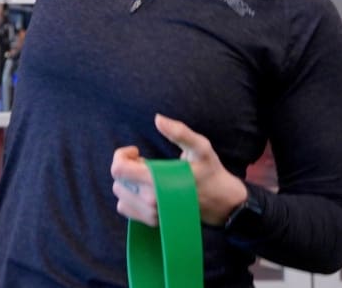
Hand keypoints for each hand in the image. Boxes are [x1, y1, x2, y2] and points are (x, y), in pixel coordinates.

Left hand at [110, 114, 248, 226]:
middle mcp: (151, 202)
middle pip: (118, 180)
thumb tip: (158, 119)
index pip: (118, 170)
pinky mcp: (152, 223)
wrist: (223, 204)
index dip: (121, 155)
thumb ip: (179, 132)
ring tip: (149, 178)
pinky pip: (124, 208)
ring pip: (120, 193)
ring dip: (129, 182)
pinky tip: (146, 190)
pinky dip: (130, 197)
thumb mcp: (201, 147)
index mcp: (158, 183)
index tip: (136, 151)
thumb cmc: (210, 172)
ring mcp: (151, 215)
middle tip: (147, 163)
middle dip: (128, 167)